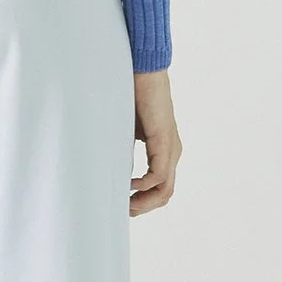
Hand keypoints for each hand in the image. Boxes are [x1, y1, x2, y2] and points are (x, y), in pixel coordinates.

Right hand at [131, 68, 181, 215]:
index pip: (160, 186)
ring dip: (145, 202)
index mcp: (163, 149)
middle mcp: (171, 151)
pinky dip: (144, 186)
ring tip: (125, 205)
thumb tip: (109, 171)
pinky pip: (159, 176)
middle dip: (143, 207)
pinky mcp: (164, 141)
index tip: (122, 206)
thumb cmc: (131, 93)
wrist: (142, 69)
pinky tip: (129, 184)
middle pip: (165, 194)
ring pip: (165, 189)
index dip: (143, 201)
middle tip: (123, 212)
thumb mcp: (124, 130)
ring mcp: (170, 148)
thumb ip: (123, 150)